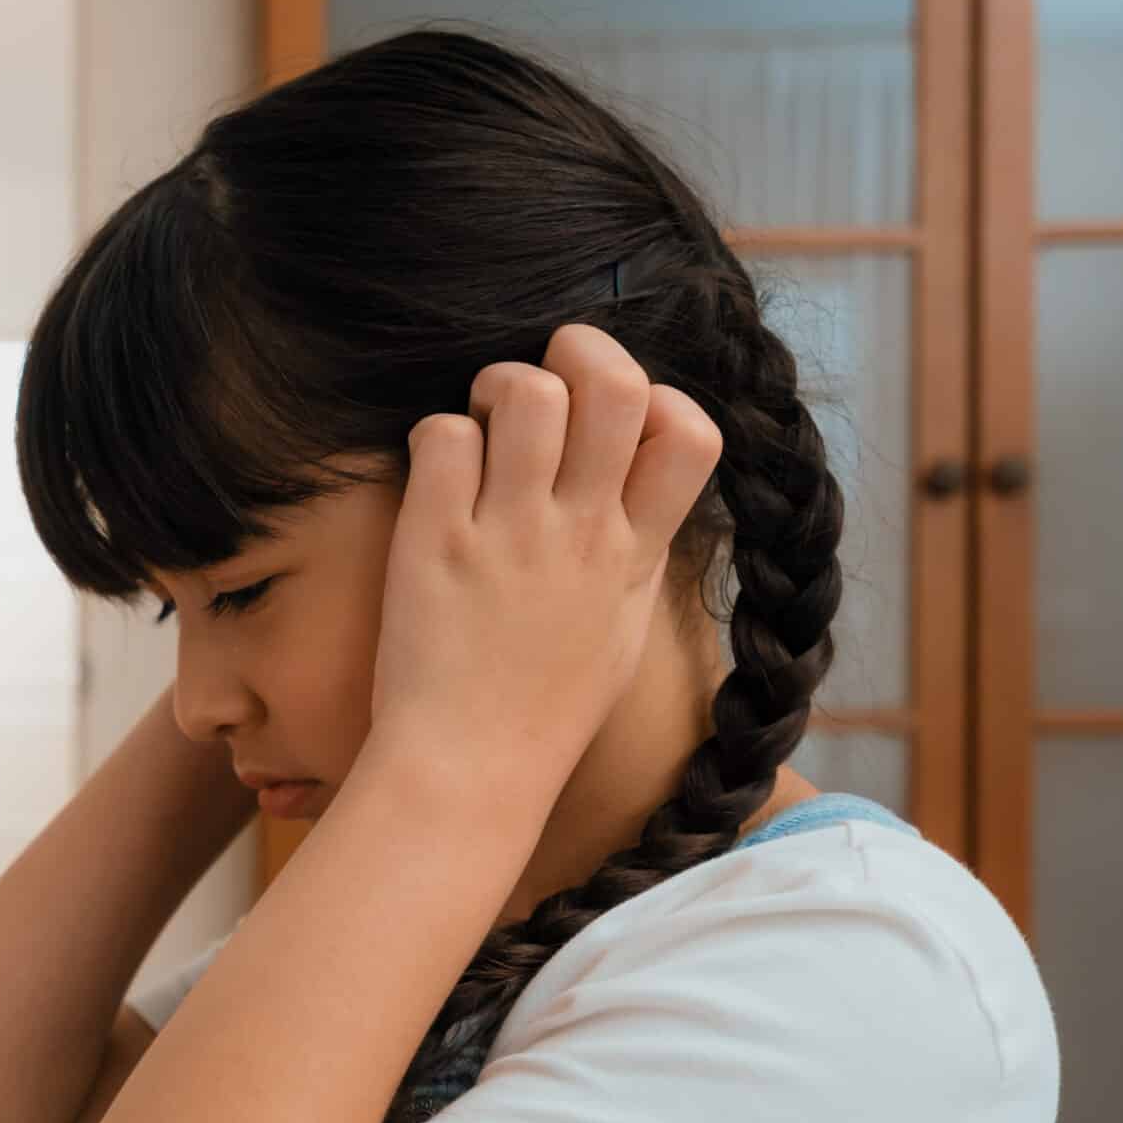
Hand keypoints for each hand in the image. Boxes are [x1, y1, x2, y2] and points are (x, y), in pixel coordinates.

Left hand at [366, 324, 721, 800]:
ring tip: (482, 426)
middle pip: (612, 384)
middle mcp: (580, 533)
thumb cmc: (541, 710)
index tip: (616, 426)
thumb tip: (635, 488)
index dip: (656, 399)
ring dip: (498, 386)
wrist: (471, 771)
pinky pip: (443, 435)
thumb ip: (635, 550)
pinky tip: (433, 474)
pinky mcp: (435, 542)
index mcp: (634, 553)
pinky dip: (435, 436)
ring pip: (526, 392)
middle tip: (540, 384)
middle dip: (577, 352)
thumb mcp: (619, 628)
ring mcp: (509, 533)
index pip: (689, 431)